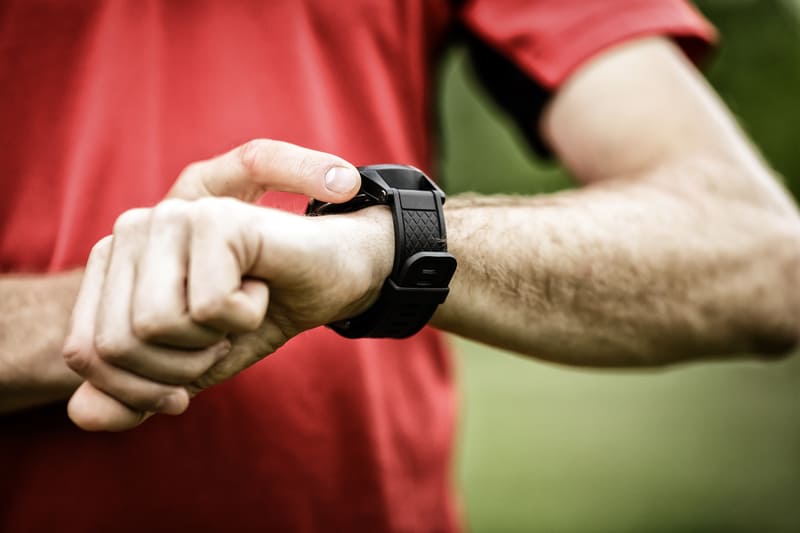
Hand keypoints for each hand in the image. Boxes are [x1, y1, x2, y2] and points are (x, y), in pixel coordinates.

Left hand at [63, 140, 393, 430]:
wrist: (333, 277)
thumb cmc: (261, 314)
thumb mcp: (192, 366)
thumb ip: (135, 394)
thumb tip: (85, 416)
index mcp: (112, 261)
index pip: (84, 353)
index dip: (140, 388)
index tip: (193, 369)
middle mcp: (130, 229)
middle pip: (116, 346)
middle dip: (182, 367)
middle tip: (223, 335)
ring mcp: (171, 218)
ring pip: (155, 326)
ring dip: (213, 340)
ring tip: (240, 307)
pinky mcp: (217, 219)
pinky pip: (210, 305)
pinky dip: (246, 315)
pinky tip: (261, 285)